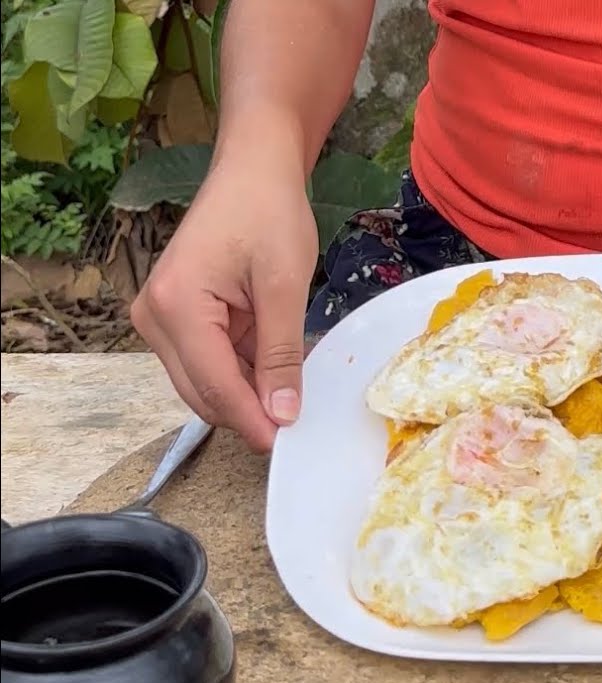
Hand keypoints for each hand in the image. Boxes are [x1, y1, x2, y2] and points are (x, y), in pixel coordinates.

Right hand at [130, 161, 317, 451]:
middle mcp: (154, 317)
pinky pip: (208, 360)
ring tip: (291, 384)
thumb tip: (281, 414)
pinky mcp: (174, 316)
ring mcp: (159, 317)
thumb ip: (281, 355)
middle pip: (202, 393)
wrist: (252, 170)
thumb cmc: (268, 213)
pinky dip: (241, 369)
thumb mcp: (284, 287)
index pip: (215, 387)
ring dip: (246, 389)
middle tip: (298, 421)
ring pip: (205, 382)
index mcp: (176, 307)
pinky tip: (273, 363)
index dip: (253, 421)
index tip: (287, 444)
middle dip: (248, 411)